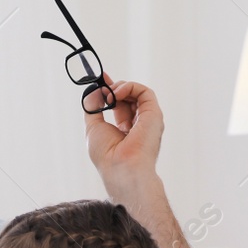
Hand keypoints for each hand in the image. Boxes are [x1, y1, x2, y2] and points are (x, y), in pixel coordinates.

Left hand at [83, 73, 164, 194]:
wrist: (121, 167)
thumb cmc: (107, 155)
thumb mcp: (93, 127)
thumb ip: (93, 108)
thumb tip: (93, 91)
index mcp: (125, 129)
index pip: (119, 104)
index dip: (110, 90)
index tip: (100, 79)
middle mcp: (138, 123)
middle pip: (128, 97)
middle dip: (113, 87)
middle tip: (101, 86)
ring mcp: (147, 119)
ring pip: (137, 92)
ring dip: (120, 88)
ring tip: (109, 94)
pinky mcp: (154, 114)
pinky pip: (144, 92)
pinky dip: (129, 87)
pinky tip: (116, 93)